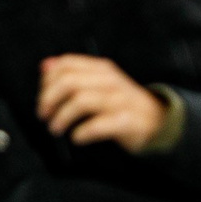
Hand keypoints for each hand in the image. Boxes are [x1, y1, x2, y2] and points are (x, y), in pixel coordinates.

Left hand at [36, 54, 166, 151]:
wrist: (157, 120)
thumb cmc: (121, 103)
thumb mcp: (98, 83)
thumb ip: (72, 73)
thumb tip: (45, 66)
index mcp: (102, 69)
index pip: (67, 64)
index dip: (48, 81)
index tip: (43, 98)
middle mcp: (110, 81)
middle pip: (69, 82)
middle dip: (49, 100)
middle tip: (45, 115)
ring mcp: (120, 100)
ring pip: (81, 100)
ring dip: (62, 117)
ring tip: (56, 128)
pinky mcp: (126, 120)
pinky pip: (98, 124)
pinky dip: (82, 132)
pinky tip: (78, 137)